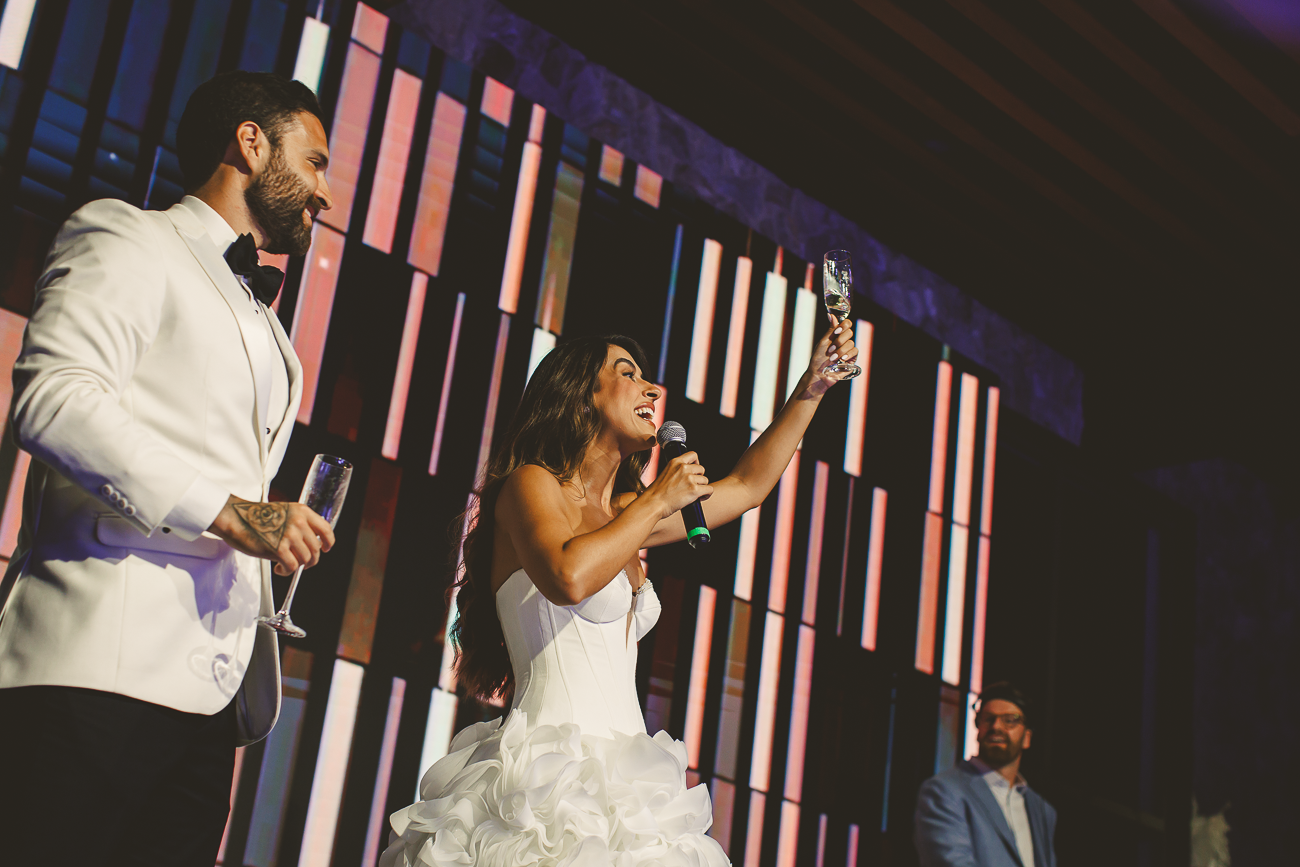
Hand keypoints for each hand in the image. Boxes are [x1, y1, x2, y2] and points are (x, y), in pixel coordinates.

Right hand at [209, 495, 335, 575]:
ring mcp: (289, 535)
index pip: (325, 528)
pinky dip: (286, 571)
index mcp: (301, 511)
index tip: (326, 548)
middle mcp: (298, 522)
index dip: (329, 542)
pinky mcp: (278, 549)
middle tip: (302, 563)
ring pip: (305, 559)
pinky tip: (279, 568)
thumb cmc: (255, 517)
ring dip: (297, 566)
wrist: (235, 518)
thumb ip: (298, 523)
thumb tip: (308, 542)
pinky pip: (292, 566)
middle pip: (315, 548)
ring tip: (286, 565)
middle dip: (310, 560)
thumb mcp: (284, 512)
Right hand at [647, 451, 713, 518]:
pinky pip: (710, 489)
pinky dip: (707, 494)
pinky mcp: (694, 490)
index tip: (694, 470)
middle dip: (699, 477)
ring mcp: (689, 478)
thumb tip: (687, 475)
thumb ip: (676, 471)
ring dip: (702, 487)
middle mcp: (683, 468)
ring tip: (694, 494)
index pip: (693, 455)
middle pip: (701, 469)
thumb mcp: (664, 473)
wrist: (653, 504)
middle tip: (692, 486)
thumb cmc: (655, 493)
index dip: (696, 463)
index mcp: (675, 462)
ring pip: (705, 480)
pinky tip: (700, 498)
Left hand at [806, 318, 857, 394]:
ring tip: (832, 358)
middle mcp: (844, 341)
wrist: (819, 374)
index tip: (836, 332)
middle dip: (839, 341)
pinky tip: (842, 359)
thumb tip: (831, 315)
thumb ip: (830, 329)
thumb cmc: (818, 358)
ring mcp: (848, 349)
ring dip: (840, 350)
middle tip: (831, 349)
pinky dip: (848, 354)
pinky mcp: (852, 358)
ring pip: (851, 343)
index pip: (847, 324)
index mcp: (837, 335)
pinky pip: (855, 351)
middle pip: (850, 332)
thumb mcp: (823, 342)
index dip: (844, 325)